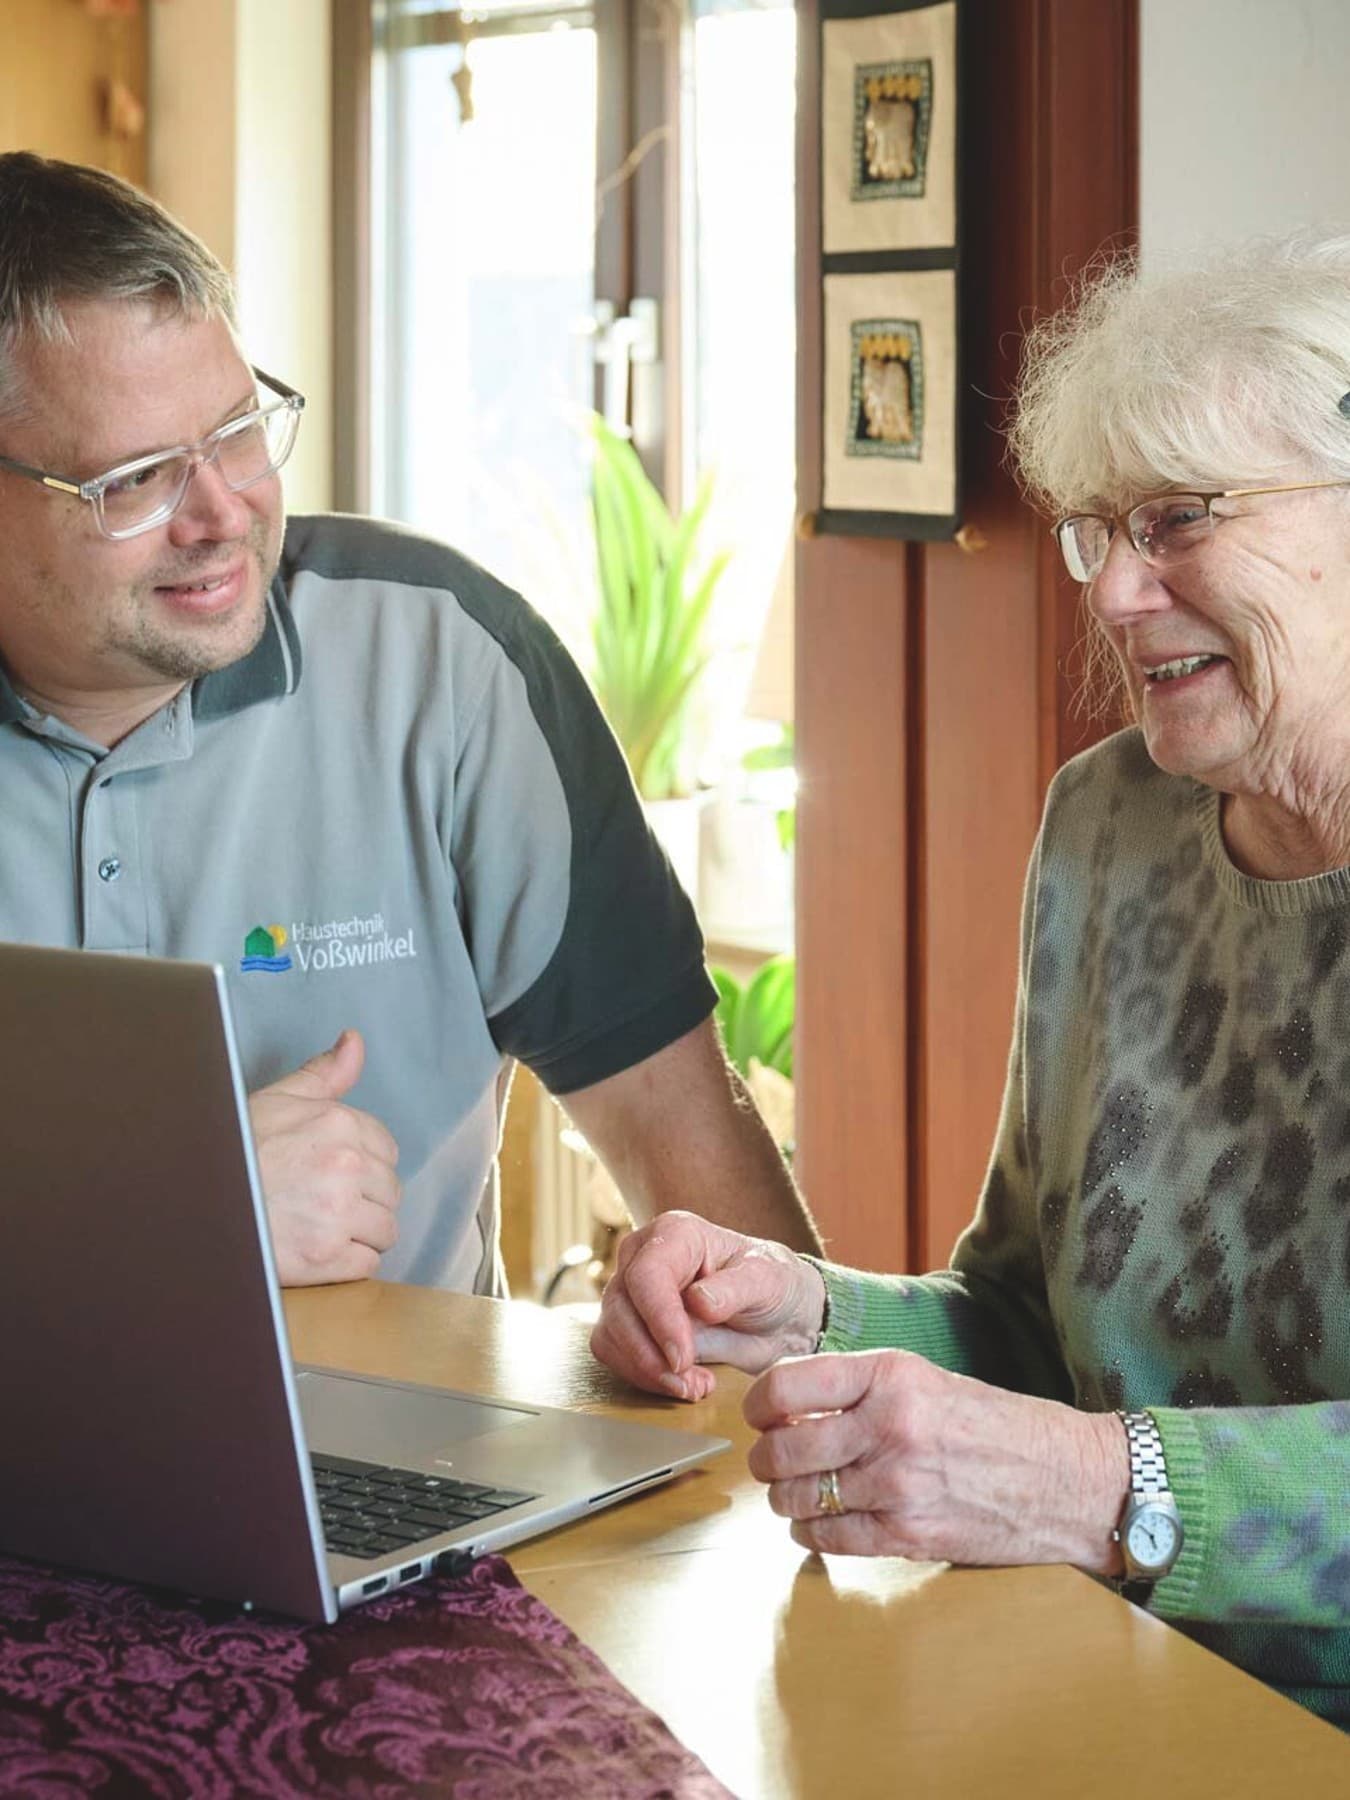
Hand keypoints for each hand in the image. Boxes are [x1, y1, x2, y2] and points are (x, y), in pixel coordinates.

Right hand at [248, 1029, 401, 1285]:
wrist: (193, 1201)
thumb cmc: (235, 1150)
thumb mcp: (278, 1101)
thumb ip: (323, 1075)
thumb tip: (354, 1041)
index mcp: (339, 1124)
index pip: (387, 1152)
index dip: (365, 1166)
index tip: (338, 1175)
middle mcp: (346, 1166)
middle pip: (390, 1192)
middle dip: (365, 1201)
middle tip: (325, 1204)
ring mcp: (337, 1213)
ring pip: (385, 1230)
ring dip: (361, 1234)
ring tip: (323, 1228)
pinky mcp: (326, 1257)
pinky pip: (366, 1265)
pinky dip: (347, 1264)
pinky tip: (319, 1251)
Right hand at [590, 1209, 826, 1400]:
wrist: (777, 1316)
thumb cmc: (772, 1285)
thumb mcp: (768, 1281)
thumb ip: (735, 1288)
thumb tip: (698, 1301)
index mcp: (676, 1234)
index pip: (647, 1274)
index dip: (659, 1318)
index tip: (682, 1357)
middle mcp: (644, 1257)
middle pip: (620, 1307)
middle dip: (650, 1355)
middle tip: (691, 1382)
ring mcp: (631, 1291)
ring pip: (611, 1334)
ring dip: (646, 1370)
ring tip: (695, 1385)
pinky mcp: (628, 1325)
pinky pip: (615, 1354)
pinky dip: (643, 1377)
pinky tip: (682, 1383)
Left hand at [744, 1350, 1128, 1572]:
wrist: (1068, 1478)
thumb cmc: (997, 1425)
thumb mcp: (928, 1379)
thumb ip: (862, 1389)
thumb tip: (790, 1408)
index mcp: (891, 1375)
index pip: (787, 1385)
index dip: (757, 1405)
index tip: (757, 1415)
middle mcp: (889, 1425)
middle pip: (782, 1448)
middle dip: (765, 1460)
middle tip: (769, 1461)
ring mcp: (898, 1484)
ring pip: (799, 1497)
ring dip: (785, 1499)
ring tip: (794, 1494)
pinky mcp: (909, 1534)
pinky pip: (830, 1538)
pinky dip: (811, 1534)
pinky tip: (817, 1525)